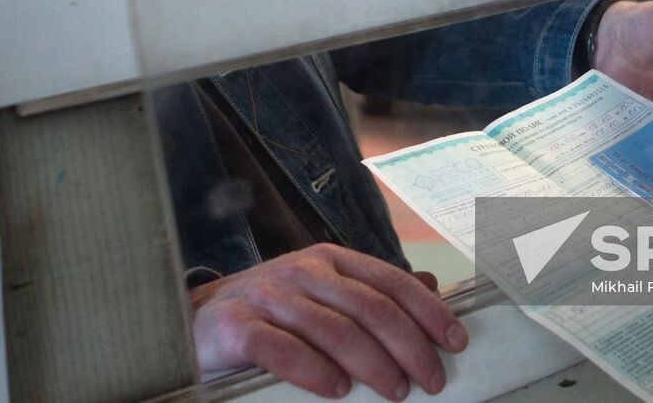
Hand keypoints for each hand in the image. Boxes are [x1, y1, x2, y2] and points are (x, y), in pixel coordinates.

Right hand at [190, 243, 467, 398]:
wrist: (196, 320)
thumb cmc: (270, 312)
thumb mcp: (322, 294)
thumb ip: (371, 292)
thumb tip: (431, 285)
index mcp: (330, 261)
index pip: (390, 281)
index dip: (428, 310)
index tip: (456, 340)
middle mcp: (302, 272)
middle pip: (369, 307)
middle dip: (409, 345)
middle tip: (431, 380)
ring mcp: (268, 297)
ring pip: (333, 329)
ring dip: (371, 363)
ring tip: (396, 391)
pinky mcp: (236, 326)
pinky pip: (282, 349)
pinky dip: (314, 371)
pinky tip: (336, 390)